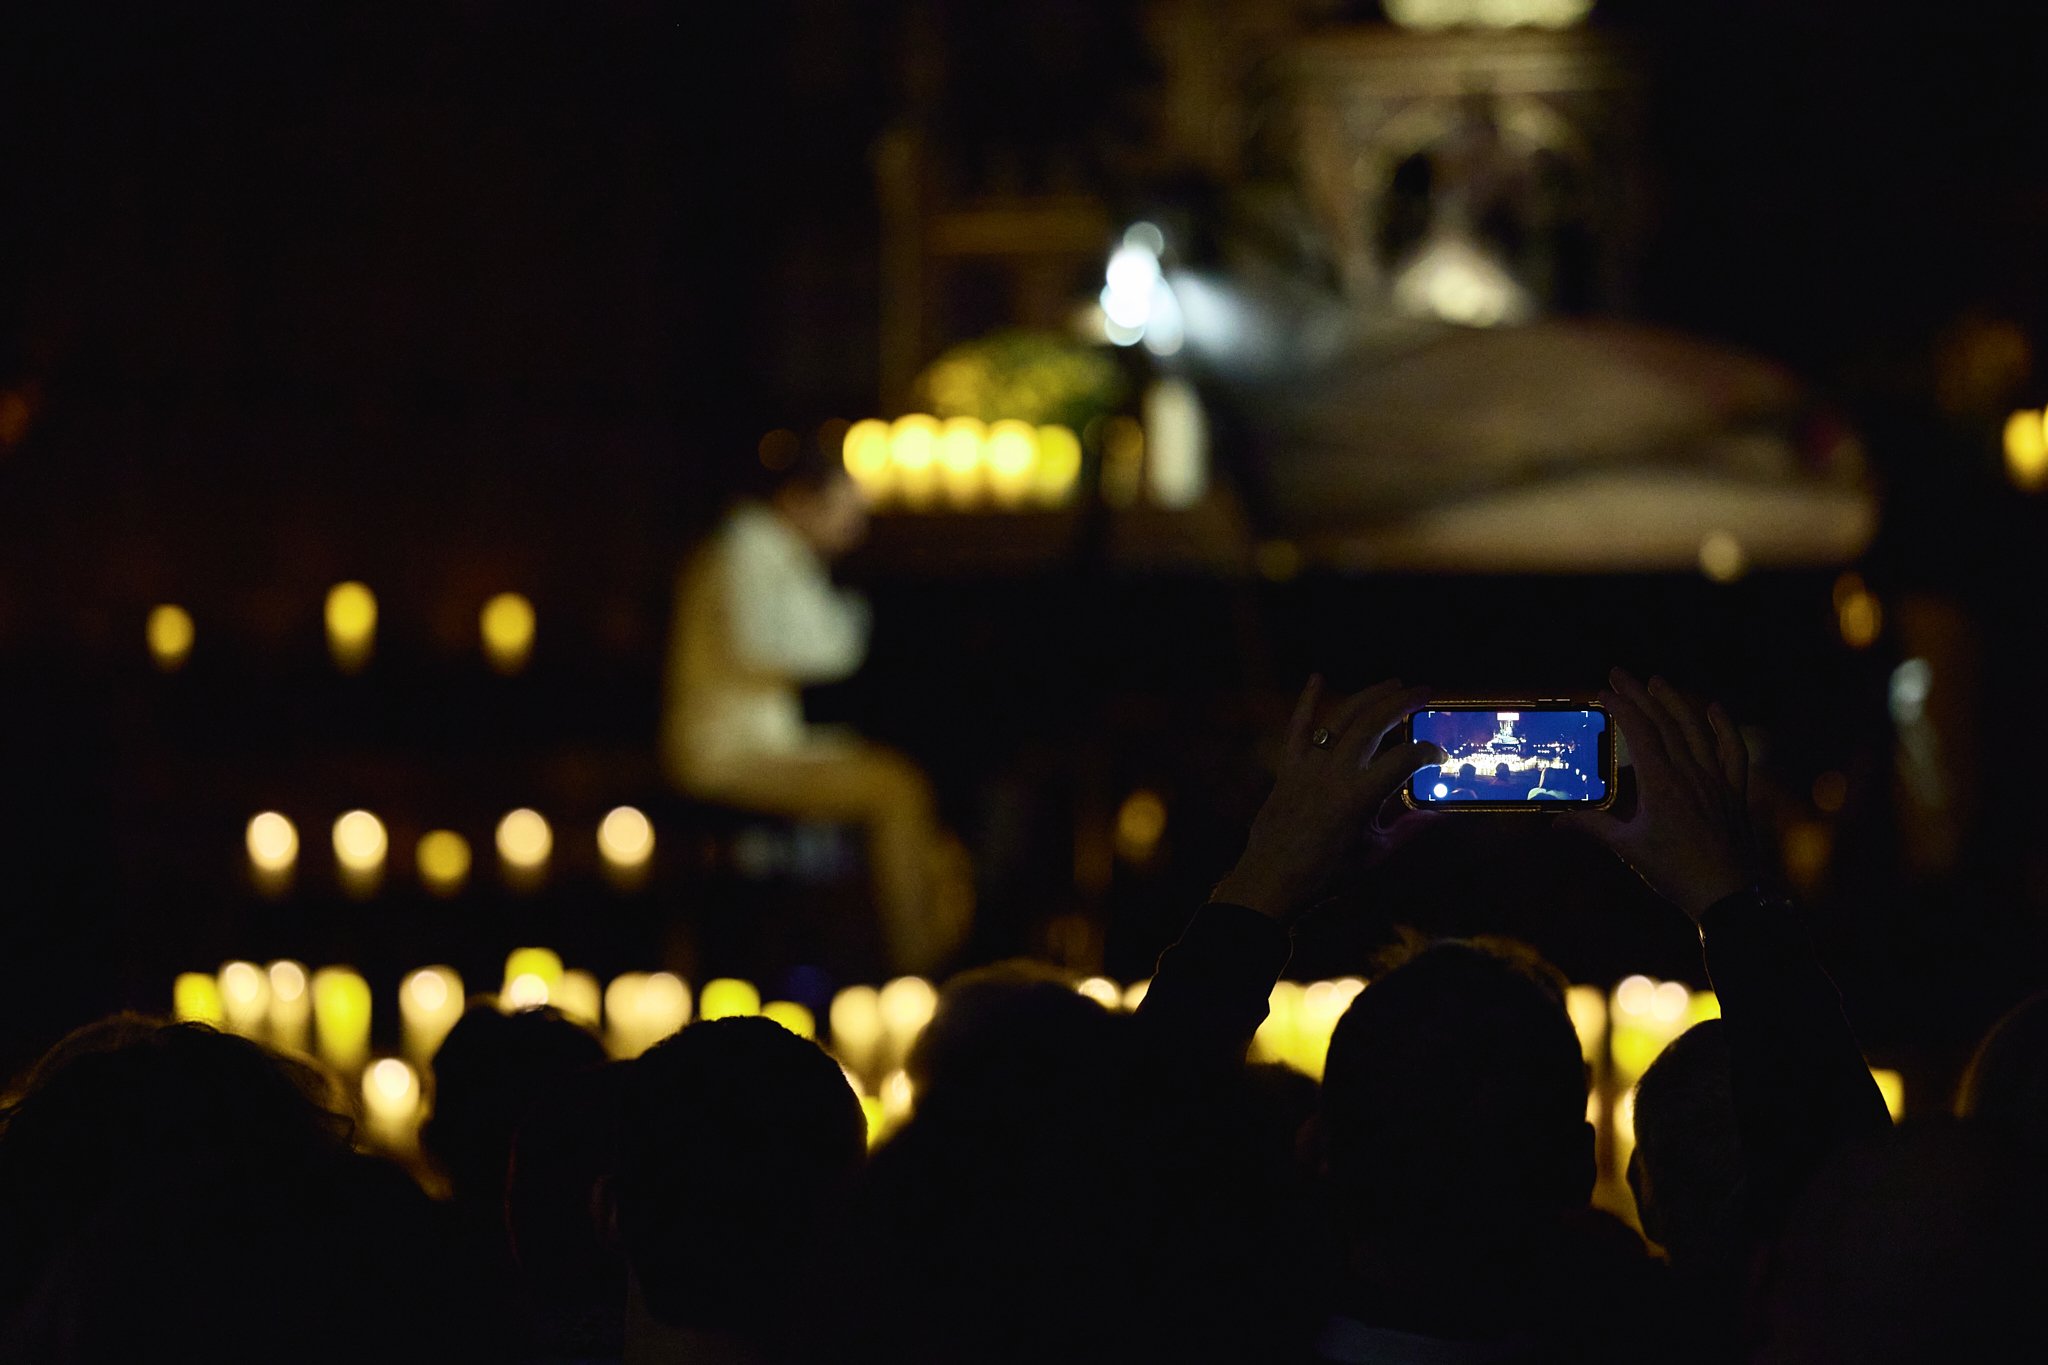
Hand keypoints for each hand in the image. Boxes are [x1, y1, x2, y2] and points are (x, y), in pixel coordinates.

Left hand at [1213, 676, 1444, 923]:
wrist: (1273, 880)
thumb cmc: (1327, 874)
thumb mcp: (1377, 853)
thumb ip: (1410, 828)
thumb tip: (1440, 812)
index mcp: (1358, 797)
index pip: (1403, 759)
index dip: (1427, 753)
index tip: (1439, 755)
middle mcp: (1333, 774)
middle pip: (1372, 725)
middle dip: (1402, 704)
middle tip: (1424, 693)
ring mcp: (1308, 766)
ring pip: (1340, 719)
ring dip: (1368, 697)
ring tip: (1393, 684)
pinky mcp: (1288, 768)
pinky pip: (1297, 728)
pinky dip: (1307, 702)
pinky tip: (1317, 678)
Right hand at [1558, 668, 1757, 922]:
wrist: (1727, 895)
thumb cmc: (1675, 872)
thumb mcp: (1628, 848)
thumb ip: (1593, 827)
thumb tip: (1555, 823)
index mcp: (1662, 784)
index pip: (1639, 732)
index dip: (1621, 707)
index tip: (1603, 693)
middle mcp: (1690, 773)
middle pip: (1665, 722)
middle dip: (1640, 694)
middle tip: (1620, 673)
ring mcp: (1716, 779)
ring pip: (1697, 728)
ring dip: (1676, 701)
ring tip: (1657, 681)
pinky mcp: (1733, 790)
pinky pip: (1732, 750)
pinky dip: (1724, 727)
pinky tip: (1714, 708)